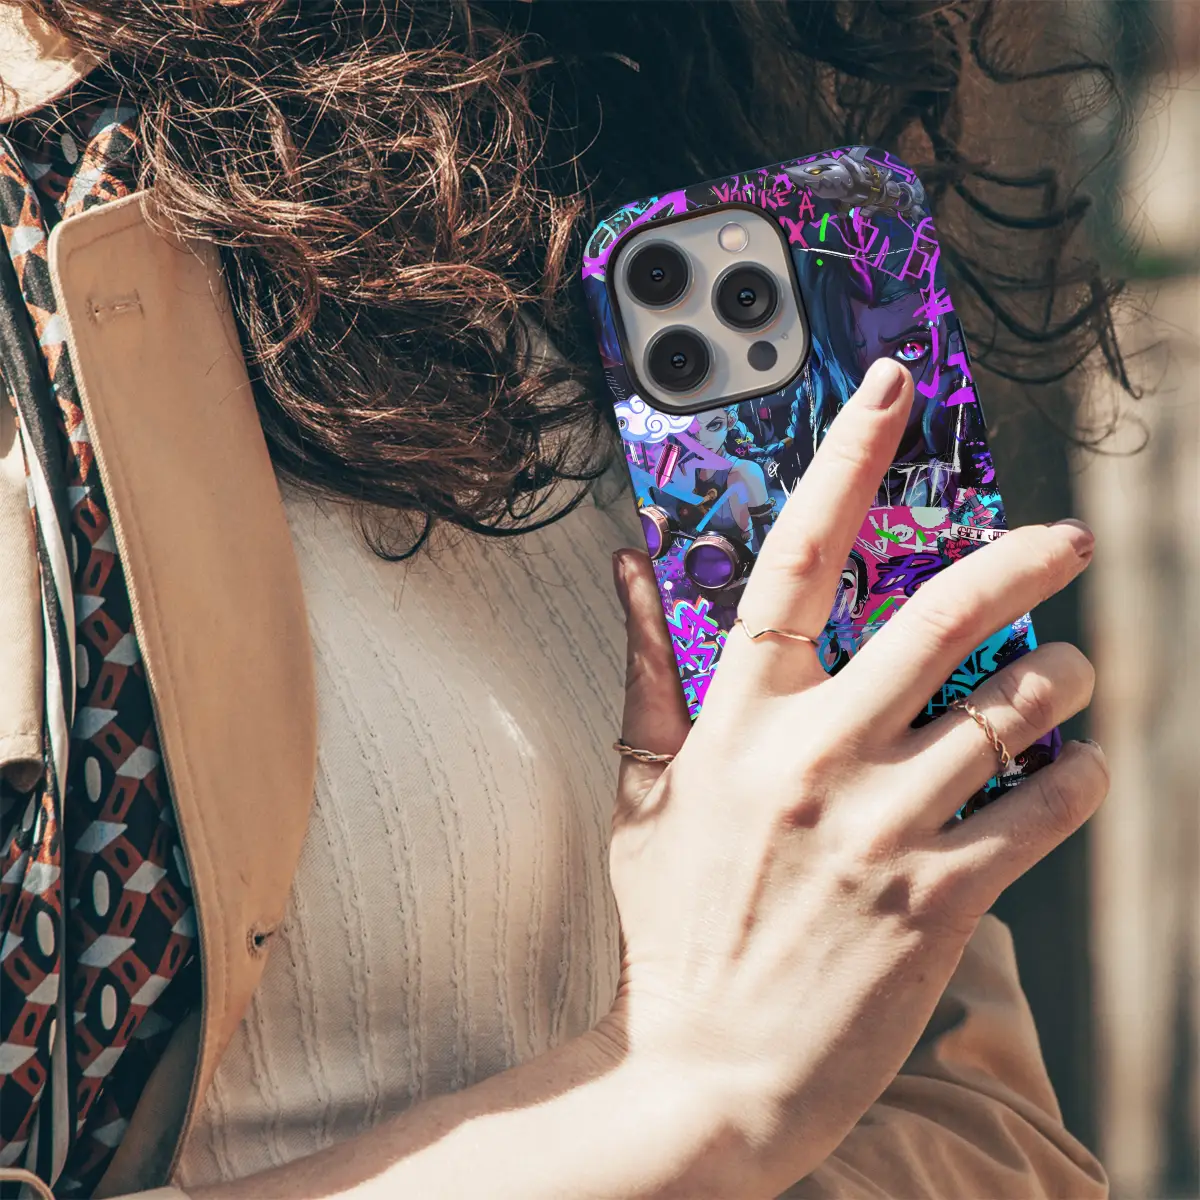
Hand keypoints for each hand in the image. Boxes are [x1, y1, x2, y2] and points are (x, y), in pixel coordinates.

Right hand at [605, 358, 1106, 1196]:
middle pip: (937, 618)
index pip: (793, 560)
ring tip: (1075, 676)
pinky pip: (1040, 809)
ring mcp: (881, 827)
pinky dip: (1077, 777)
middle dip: (1021, 560)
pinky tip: (1075, 770)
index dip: (844, 463)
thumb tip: (627, 569)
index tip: (889, 391)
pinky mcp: (939, 899)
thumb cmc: (673, 927)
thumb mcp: (641, 794)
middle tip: (1067, 538)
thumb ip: (644, 672)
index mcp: (737, 722)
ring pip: (1010, 711)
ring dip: (1064, 681)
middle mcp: (813, 757)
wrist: (704, 1073)